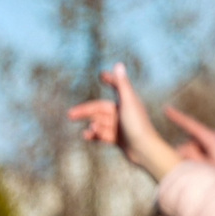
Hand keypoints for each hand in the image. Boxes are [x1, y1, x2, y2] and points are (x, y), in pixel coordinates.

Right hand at [69, 63, 181, 180]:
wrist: (145, 151)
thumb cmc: (138, 125)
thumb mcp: (128, 102)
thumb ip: (122, 84)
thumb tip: (118, 64)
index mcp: (127, 102)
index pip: (117, 87)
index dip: (110, 80)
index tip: (102, 75)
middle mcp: (123, 113)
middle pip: (99, 109)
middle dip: (84, 111)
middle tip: (69, 115)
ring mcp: (120, 127)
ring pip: (100, 123)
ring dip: (92, 126)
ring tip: (88, 133)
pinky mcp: (119, 139)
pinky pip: (103, 134)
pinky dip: (95, 134)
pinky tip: (88, 136)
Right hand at [167, 105, 214, 192]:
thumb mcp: (208, 166)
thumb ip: (192, 156)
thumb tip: (182, 147)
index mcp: (211, 137)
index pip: (190, 124)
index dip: (177, 117)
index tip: (166, 109)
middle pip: (192, 141)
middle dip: (190, 153)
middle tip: (202, 167)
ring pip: (200, 147)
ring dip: (200, 157)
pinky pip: (208, 150)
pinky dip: (207, 158)